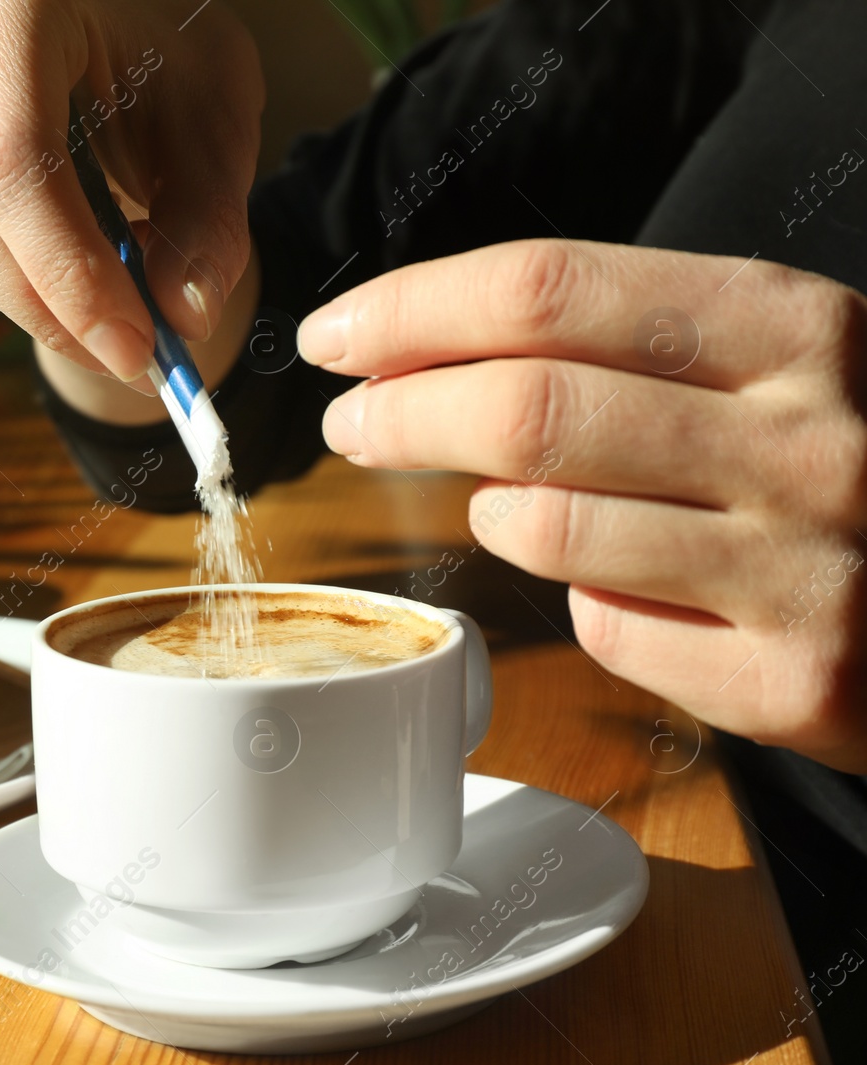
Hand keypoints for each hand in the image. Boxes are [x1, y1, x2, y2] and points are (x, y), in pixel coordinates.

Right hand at [0, 0, 262, 382]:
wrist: (106, 22)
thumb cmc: (162, 54)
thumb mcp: (213, 118)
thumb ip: (206, 216)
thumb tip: (185, 318)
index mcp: (11, 2)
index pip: (12, 159)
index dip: (67, 269)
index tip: (133, 346)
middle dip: (48, 308)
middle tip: (132, 362)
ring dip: (29, 298)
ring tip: (112, 303)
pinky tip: (53, 255)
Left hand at [298, 240, 866, 770]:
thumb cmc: (855, 453)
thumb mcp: (786, 355)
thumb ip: (635, 341)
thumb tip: (431, 350)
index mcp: (795, 328)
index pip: (550, 292)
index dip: (415, 310)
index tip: (339, 333)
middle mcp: (805, 442)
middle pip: (526, 410)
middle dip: (403, 412)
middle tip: (352, 420)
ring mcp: (802, 570)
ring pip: (545, 531)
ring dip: (493, 510)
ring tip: (505, 500)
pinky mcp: (792, 682)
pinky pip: (609, 631)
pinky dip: (586, 600)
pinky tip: (626, 583)